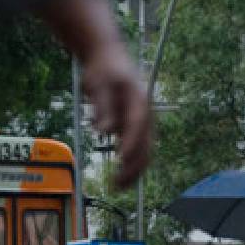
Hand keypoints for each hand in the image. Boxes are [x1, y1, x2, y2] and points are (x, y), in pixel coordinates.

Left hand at [82, 41, 150, 188]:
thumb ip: (102, 107)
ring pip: (144, 151)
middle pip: (145, 144)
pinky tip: (121, 177)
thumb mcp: (99, 84)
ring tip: (119, 186)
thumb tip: (103, 132)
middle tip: (118, 183)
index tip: (121, 159)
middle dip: (133, 166)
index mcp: (139, 101)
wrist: (108, 57)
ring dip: (133, 170)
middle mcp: (145, 115)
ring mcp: (142, 122)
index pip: (137, 125)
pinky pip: (137, 150)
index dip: (131, 143)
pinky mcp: (135, 127)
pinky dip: (131, 164)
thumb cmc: (103, 69)